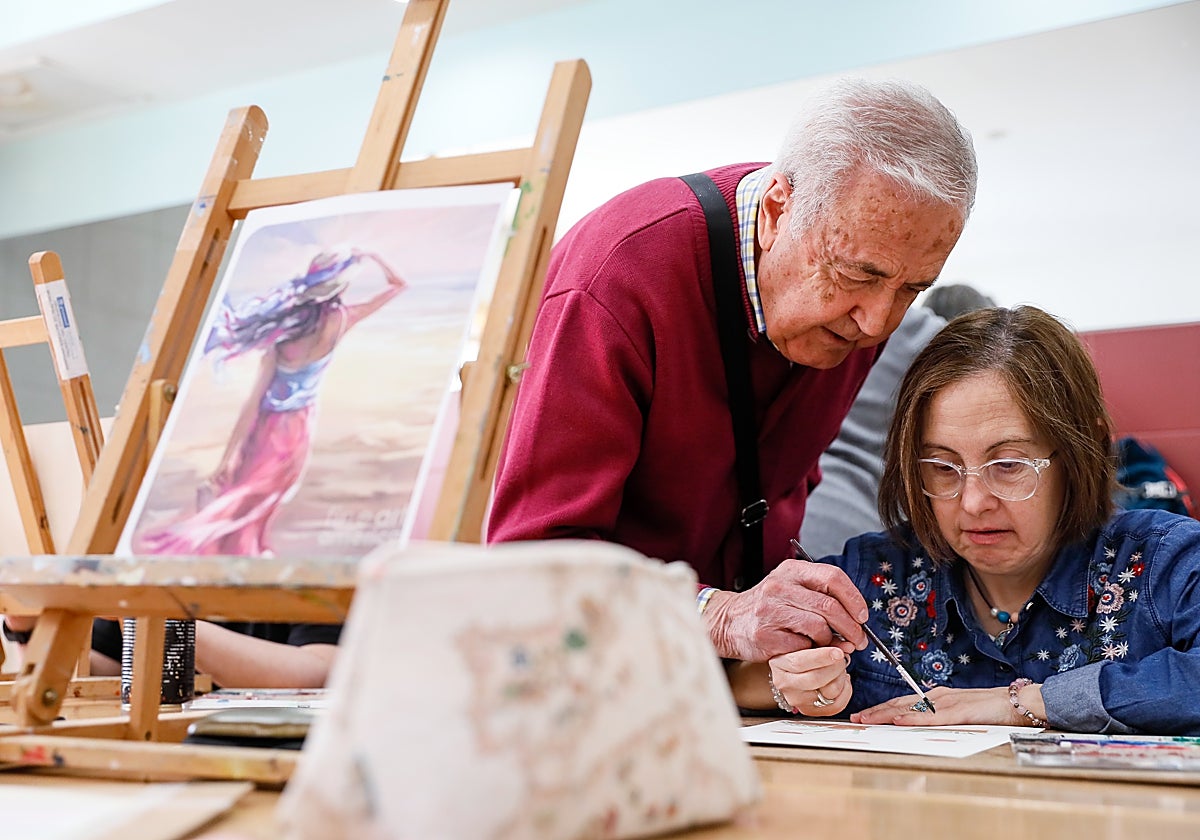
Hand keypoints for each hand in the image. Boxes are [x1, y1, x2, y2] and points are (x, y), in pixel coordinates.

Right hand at [704, 558, 867, 660]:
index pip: (833, 577)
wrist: (728, 621)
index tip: (863, 616)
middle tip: (858, 640)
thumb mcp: (791, 587)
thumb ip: (821, 594)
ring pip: (819, 627)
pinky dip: (811, 651)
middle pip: (830, 606)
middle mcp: (779, 586)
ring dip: (831, 641)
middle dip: (851, 628)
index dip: (854, 598)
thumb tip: (858, 617)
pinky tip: (808, 650)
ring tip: (831, 645)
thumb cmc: (769, 606)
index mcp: (791, 570)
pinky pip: (802, 646)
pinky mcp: (765, 635)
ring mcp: (769, 611)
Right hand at [769, 647, 853, 716]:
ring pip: (829, 692)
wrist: (793, 670)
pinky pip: (836, 705)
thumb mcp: (809, 642)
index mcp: (780, 663)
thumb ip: (828, 642)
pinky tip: (840, 681)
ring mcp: (797, 700)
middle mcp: (785, 684)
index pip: (800, 662)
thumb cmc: (802, 652)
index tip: (838, 652)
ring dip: (841, 678)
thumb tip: (848, 647)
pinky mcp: (810, 711)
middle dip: (836, 667)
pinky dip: (845, 691)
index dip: (822, 657)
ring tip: (839, 669)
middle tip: (841, 658)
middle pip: (816, 679)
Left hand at [850, 685, 1032, 726]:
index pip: (903, 703)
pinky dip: (913, 718)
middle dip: (876, 712)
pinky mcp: (960, 712)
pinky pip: (932, 717)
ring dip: (886, 714)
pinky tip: (899, 720)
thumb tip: (919, 727)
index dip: (881, 709)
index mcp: (937, 698)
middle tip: (855, 718)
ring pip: (910, 708)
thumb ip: (940, 719)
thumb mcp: (959, 716)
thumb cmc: (991, 710)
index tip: (863, 715)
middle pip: (900, 704)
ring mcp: (948, 703)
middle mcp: (938, 697)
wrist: (1018, 703)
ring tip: (867, 719)